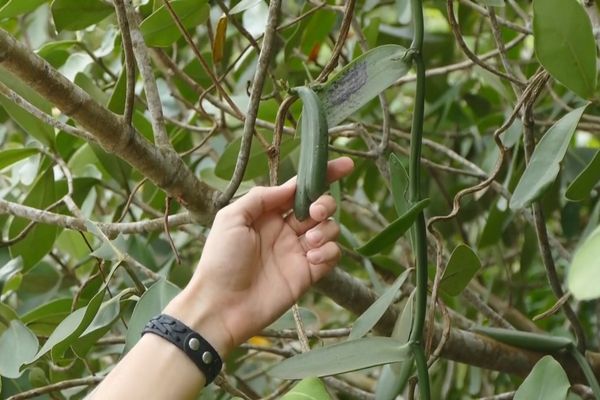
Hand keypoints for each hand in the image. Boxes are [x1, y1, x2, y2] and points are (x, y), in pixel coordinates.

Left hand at [165, 157, 353, 355]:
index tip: (346, 165)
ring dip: (326, 229)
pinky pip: (332, 255)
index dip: (324, 175)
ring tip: (308, 243)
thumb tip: (293, 185)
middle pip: (321, 206)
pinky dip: (328, 252)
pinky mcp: (308, 274)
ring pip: (330, 229)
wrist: (222, 305)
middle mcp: (286, 229)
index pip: (300, 189)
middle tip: (312, 215)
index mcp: (268, 213)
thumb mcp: (232, 217)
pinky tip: (310, 258)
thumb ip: (263, 197)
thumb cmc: (220, 260)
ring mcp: (298, 252)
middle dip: (324, 204)